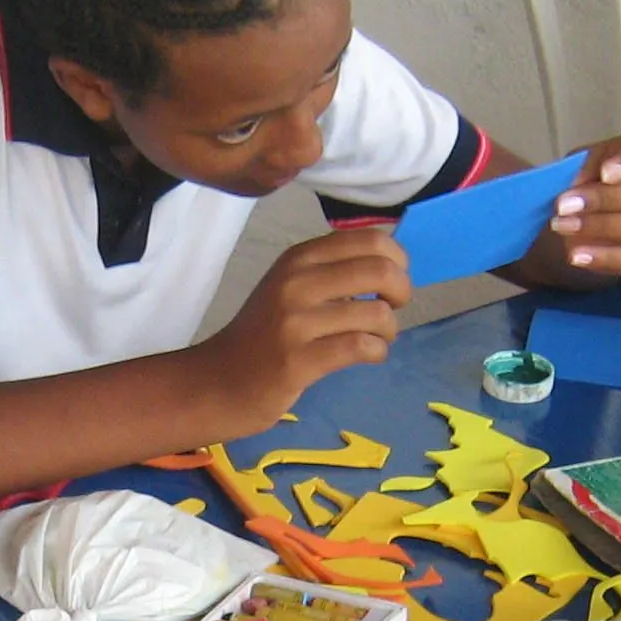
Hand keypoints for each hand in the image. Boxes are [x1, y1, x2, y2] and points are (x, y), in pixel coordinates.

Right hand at [201, 228, 410, 424]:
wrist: (219, 380)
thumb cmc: (262, 335)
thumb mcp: (289, 287)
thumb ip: (331, 271)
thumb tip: (390, 265)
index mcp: (298, 258)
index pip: (369, 240)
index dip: (397, 259)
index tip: (392, 280)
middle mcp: (296, 282)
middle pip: (380, 270)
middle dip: (401, 292)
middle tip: (393, 309)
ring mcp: (295, 322)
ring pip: (376, 313)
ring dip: (389, 329)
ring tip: (376, 338)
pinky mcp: (299, 360)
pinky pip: (361, 347)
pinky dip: (377, 352)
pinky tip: (368, 355)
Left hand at [542, 123, 620, 277]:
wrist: (611, 205)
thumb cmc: (610, 170)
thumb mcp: (597, 157)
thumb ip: (589, 165)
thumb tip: (577, 187)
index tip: (605, 173)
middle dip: (608, 200)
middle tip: (566, 205)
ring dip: (603, 228)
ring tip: (565, 227)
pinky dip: (610, 259)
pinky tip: (581, 257)